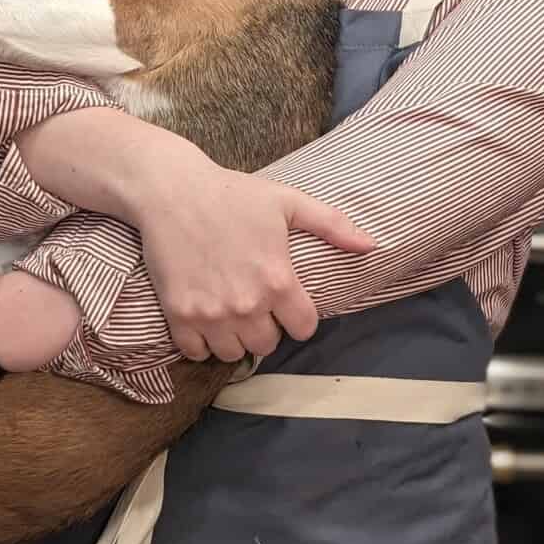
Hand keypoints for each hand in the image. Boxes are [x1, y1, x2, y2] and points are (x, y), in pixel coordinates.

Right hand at [137, 158, 373, 363]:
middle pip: (267, 345)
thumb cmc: (232, 194)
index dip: (298, 317)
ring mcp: (210, 313)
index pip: (303, 329)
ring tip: (230, 312)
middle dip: (266, 327)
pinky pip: (195, 352)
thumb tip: (371, 246)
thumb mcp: (287, 201)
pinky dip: (201, 342)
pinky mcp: (179, 315)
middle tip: (255, 303)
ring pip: (232, 353)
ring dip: (234, 337)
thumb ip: (332, 225)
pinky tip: (205, 318)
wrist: (172, 190)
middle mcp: (246, 304)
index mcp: (278, 280)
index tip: (288, 303)